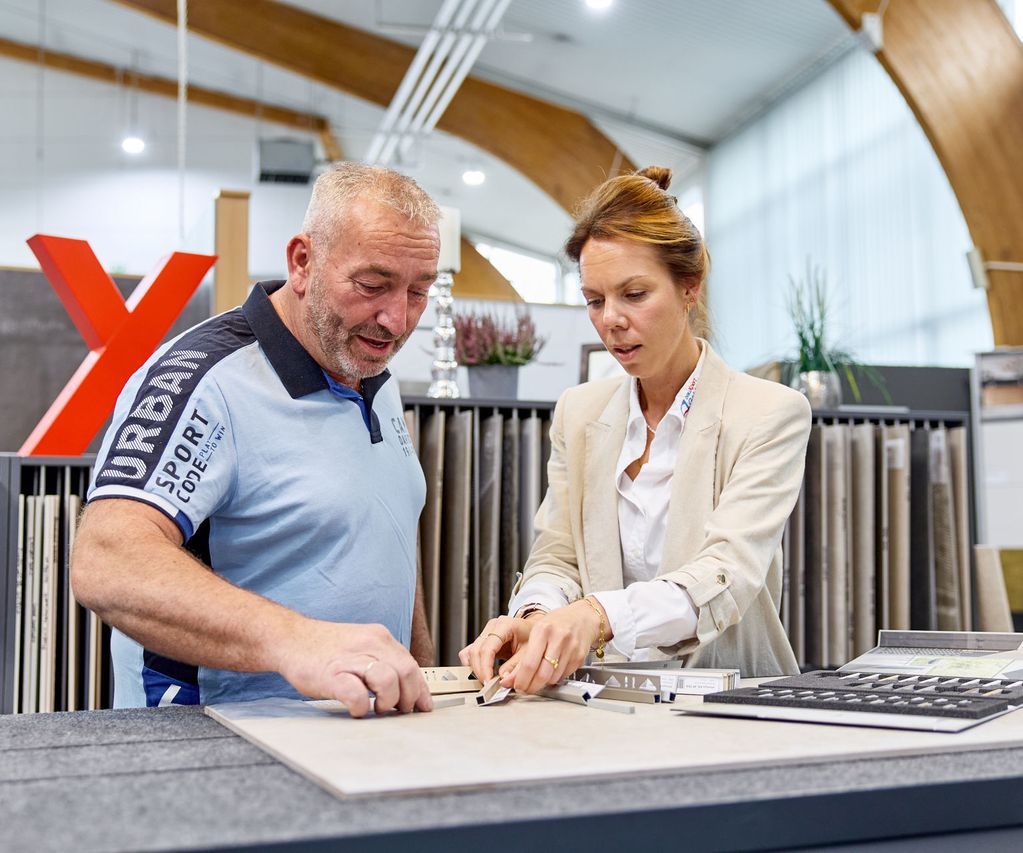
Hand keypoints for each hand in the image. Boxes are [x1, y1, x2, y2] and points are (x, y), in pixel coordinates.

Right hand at [275, 618, 431, 717]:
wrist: (290, 638)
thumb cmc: (325, 649)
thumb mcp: (361, 646)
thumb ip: (383, 661)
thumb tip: (406, 687)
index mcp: (379, 637)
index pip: (411, 664)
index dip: (420, 689)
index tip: (423, 706)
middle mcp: (369, 643)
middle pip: (406, 671)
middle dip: (409, 697)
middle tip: (399, 710)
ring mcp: (350, 658)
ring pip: (387, 680)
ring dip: (388, 701)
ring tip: (377, 708)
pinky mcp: (331, 674)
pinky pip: (356, 693)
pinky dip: (361, 706)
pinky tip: (356, 709)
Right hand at [459, 615, 537, 680]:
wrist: (536, 631)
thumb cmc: (533, 637)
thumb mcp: (530, 652)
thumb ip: (516, 667)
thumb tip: (504, 680)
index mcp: (504, 625)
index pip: (487, 648)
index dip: (485, 666)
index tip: (488, 681)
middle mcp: (492, 627)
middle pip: (476, 651)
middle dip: (480, 671)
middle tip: (488, 684)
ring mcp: (486, 633)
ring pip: (471, 653)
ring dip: (475, 669)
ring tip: (487, 680)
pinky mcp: (482, 641)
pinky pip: (470, 653)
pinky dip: (473, 665)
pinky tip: (482, 672)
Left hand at [498, 598, 605, 693]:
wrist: (583, 617)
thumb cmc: (557, 623)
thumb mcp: (537, 630)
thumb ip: (524, 654)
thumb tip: (510, 677)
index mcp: (543, 630)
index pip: (529, 663)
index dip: (521, 680)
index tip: (516, 685)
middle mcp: (558, 638)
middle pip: (542, 674)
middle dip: (531, 687)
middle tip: (524, 688)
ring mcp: (571, 648)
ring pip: (552, 678)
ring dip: (542, 683)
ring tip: (537, 678)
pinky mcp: (579, 658)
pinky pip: (563, 676)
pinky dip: (554, 678)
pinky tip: (551, 671)